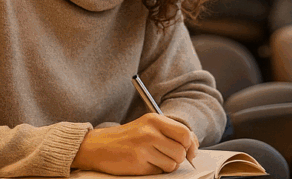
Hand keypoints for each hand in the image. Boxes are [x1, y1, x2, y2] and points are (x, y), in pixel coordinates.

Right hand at [71, 113, 197, 174]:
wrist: (98, 146)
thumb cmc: (126, 137)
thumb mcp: (148, 126)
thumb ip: (170, 132)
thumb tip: (193, 146)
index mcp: (154, 119)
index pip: (185, 133)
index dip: (191, 146)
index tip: (190, 152)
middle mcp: (149, 132)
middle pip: (181, 151)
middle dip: (178, 158)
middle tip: (168, 156)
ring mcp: (143, 148)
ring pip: (172, 164)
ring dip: (166, 165)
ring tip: (153, 159)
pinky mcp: (138, 163)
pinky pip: (159, 172)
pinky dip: (155, 170)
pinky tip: (144, 163)